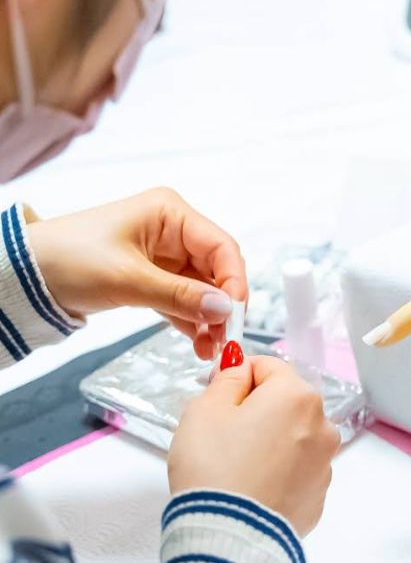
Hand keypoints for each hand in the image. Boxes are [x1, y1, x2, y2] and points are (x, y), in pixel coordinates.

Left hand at [26, 187, 246, 358]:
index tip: (235, 315)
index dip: (234, 281)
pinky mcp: (153, 277)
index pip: (221, 246)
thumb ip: (181, 296)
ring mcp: (164, 254)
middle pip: (215, 269)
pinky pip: (183, 299)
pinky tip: (197, 343)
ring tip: (210, 350)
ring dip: (208, 318)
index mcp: (170, 213)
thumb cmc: (68, 260)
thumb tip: (226, 310)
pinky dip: (191, 320)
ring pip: (202, 288)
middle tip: (225, 339)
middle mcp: (173, 230)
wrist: (23, 276)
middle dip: (222, 305)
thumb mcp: (128, 279)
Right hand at [168, 356, 340, 535]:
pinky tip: (251, 484)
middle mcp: (321, 424)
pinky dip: (277, 470)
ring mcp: (324, 461)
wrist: (231, 536)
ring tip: (235, 463)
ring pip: (292, 435)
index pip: (267, 366)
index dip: (237, 375)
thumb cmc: (215, 471)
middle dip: (255, 409)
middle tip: (221, 432)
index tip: (218, 390)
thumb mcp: (204, 410)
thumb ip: (226, 380)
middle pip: (284, 401)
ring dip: (268, 439)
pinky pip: (296, 468)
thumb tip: (239, 368)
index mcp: (297, 396)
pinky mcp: (319, 492)